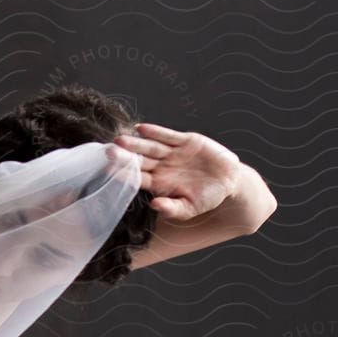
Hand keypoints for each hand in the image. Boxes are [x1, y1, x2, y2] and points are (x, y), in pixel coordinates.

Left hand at [112, 123, 242, 222]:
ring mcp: (172, 153)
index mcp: (159, 184)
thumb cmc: (207, 198)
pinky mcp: (185, 141)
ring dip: (136, 143)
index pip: (138, 179)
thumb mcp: (190, 208)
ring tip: (120, 139)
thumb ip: (172, 208)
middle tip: (108, 152)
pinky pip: (168, 136)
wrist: (229, 181)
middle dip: (125, 157)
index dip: (125, 175)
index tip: (110, 173)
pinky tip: (141, 128)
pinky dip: (156, 131)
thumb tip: (154, 206)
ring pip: (150, 147)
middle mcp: (162, 167)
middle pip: (140, 161)